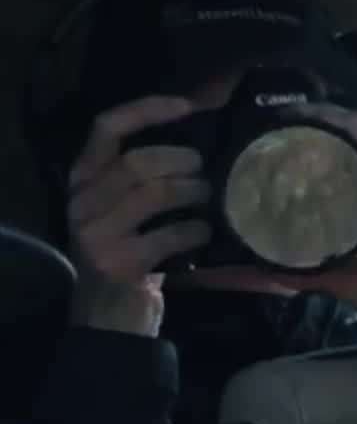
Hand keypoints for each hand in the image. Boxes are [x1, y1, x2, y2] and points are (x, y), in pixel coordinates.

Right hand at [61, 96, 212, 335]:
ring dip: (193, 193)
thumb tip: (200, 145)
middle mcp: (80, 202)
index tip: (188, 105)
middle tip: (205, 171)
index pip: (106, 129)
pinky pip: (170, 234)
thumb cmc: (127, 256)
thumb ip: (142, 181)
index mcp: (82, 181)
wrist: (107, 317)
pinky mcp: (118, 262)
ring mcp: (95, 233)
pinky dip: (196, 231)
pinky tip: (204, 234)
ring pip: (155, 193)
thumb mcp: (124, 213)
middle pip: (138, 161)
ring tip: (209, 199)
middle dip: (182, 161)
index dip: (146, 110)